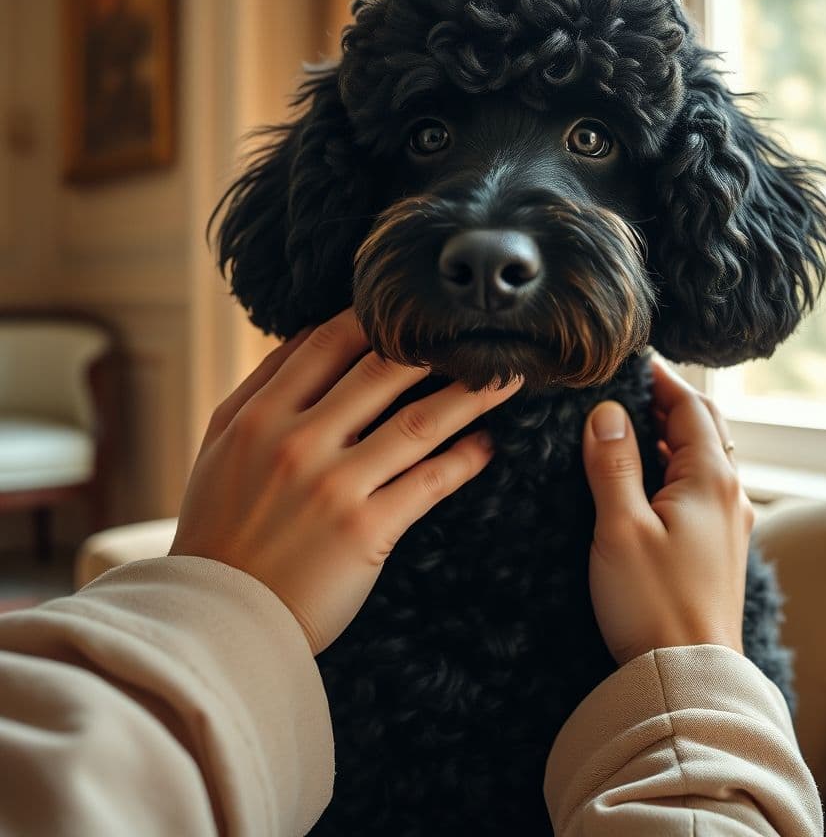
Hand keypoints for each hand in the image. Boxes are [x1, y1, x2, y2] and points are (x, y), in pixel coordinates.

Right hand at [170, 309, 520, 652]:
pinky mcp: (366, 531)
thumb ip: (262, 388)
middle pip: (383, 372)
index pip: (328, 342)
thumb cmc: (220, 527)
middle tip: (479, 331)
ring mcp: (334, 487)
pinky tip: (486, 445)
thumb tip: (309, 334)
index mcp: (260, 416)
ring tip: (506, 379)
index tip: (415, 308)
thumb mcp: (221, 445)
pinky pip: (428, 482)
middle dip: (437, 347)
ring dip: (470, 395)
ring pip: (418, 423)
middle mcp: (298, 443)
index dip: (377, 318)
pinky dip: (464, 460)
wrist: (215, 619)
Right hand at [581, 354, 751, 665]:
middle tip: (622, 389)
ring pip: (701, 458)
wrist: (689, 677)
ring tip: (624, 427)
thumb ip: (613, 464)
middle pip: (702, 427)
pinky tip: (643, 481)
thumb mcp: (621, 528)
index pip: (691, 404)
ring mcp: (728, 522)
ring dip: (666, 436)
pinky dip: (672, 468)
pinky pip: (698, 488)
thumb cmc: (653, 604)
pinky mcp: (718, 548)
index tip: (629, 360)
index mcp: (710, 479)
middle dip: (665, 402)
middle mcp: (729, 494)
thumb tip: (607, 411)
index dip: (661, 378)